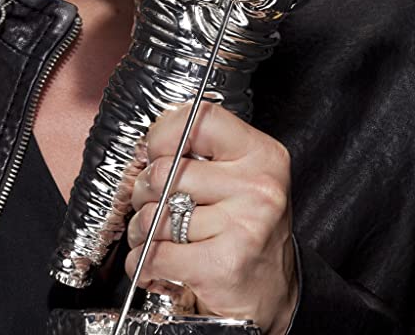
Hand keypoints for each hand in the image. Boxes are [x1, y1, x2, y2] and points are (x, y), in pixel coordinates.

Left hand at [126, 101, 297, 334]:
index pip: (200, 120)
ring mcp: (242, 226)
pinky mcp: (222, 265)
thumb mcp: (239, 177)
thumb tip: (149, 146)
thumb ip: (202, 153)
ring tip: (154, 236)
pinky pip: (156, 254)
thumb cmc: (247, 230)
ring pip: (155, 215)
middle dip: (144, 190)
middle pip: (166, 171)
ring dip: (141, 230)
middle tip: (152, 202)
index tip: (154, 150)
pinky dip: (142, 262)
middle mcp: (257, 187)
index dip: (164, 133)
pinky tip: (153, 264)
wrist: (273, 295)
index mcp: (261, 155)